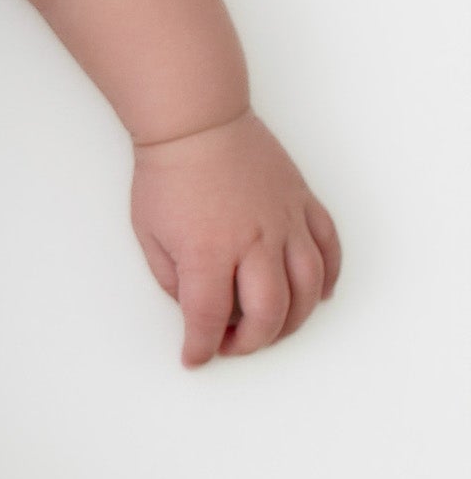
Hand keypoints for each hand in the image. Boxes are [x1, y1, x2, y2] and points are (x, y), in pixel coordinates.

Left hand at [130, 109, 341, 366]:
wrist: (196, 121)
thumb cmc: (168, 173)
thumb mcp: (150, 235)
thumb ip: (173, 279)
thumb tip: (196, 307)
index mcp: (208, 250)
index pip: (208, 318)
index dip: (201, 347)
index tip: (195, 356)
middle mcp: (253, 241)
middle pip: (268, 313)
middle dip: (251, 342)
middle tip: (232, 344)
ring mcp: (284, 222)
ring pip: (308, 288)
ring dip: (294, 319)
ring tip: (273, 328)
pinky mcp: (301, 204)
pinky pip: (329, 248)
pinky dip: (328, 278)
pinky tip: (316, 295)